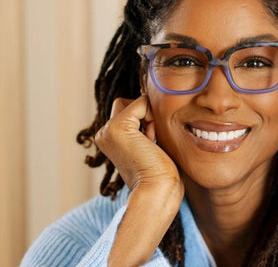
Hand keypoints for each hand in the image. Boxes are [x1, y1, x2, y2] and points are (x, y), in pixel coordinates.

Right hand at [93, 95, 183, 265]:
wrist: (158, 189)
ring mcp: (107, 130)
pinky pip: (141, 102)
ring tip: (152, 143)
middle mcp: (104, 133)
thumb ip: (147, 125)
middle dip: (147, 116)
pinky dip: (153, 116)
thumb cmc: (162, 172)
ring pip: (135, 102)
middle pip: (130, 103)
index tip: (152, 145)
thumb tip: (152, 99)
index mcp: (110, 138)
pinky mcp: (116, 128)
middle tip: (153, 141)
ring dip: (151, 118)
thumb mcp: (152, 143)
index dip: (148, 121)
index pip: (130, 110)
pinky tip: (152, 140)